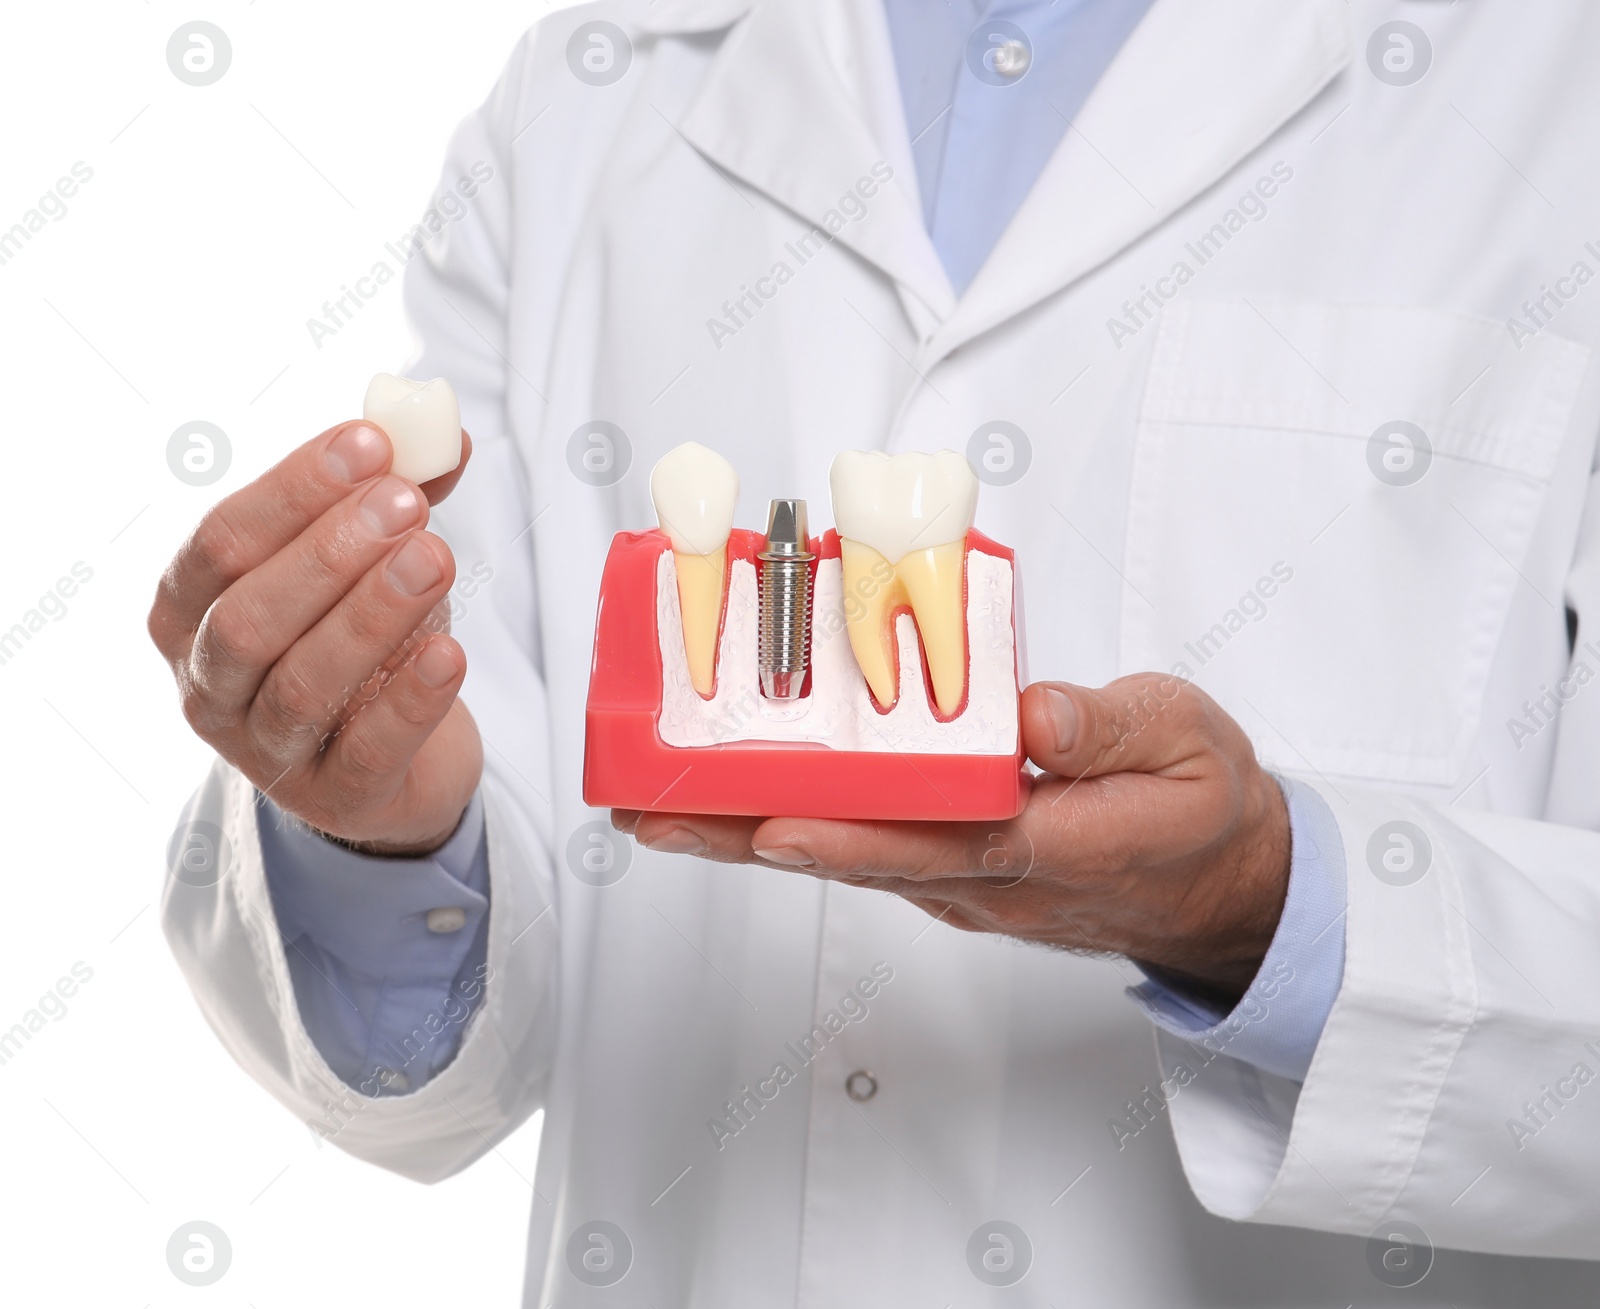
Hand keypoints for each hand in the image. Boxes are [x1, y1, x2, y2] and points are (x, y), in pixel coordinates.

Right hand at [149, 420, 481, 855]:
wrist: (398, 765)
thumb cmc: (364, 646)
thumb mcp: (367, 563)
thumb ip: (398, 496)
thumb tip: (445, 435)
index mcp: (191, 609)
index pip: (223, 540)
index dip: (295, 488)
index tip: (370, 442)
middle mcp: (209, 684)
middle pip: (249, 617)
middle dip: (329, 553)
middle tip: (404, 505)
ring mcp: (264, 751)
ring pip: (302, 684)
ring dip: (371, 615)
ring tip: (435, 559)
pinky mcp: (337, 799)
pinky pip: (368, 750)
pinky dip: (410, 700)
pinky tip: (451, 653)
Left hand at [615, 675, 1290, 1005]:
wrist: (1216, 885)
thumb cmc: (1198, 807)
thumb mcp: (1190, 743)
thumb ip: (1112, 726)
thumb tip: (1034, 713)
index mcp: (1056, 845)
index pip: (945, 844)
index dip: (855, 836)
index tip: (774, 824)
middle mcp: (991, 881)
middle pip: (858, 859)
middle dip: (749, 840)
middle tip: (656, 818)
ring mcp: (964, 886)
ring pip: (848, 857)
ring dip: (754, 835)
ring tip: (665, 809)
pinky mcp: (951, 873)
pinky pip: (866, 849)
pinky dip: (798, 824)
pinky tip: (744, 800)